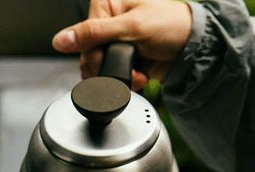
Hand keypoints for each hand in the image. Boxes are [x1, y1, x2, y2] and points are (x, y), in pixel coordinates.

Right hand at [52, 0, 192, 89]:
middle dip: (106, 66)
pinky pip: (110, 77)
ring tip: (134, 72)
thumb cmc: (172, 26)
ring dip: (115, 77)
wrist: (193, 48)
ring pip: (98, 68)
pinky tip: (136, 76)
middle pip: (88, 54)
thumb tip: (61, 40)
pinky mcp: (122, 61)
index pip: (83, 32)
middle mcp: (108, 23)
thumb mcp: (132, 27)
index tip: (107, 56)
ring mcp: (115, 43)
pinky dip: (123, 82)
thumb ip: (94, 33)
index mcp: (107, 4)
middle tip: (124, 64)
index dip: (93, 50)